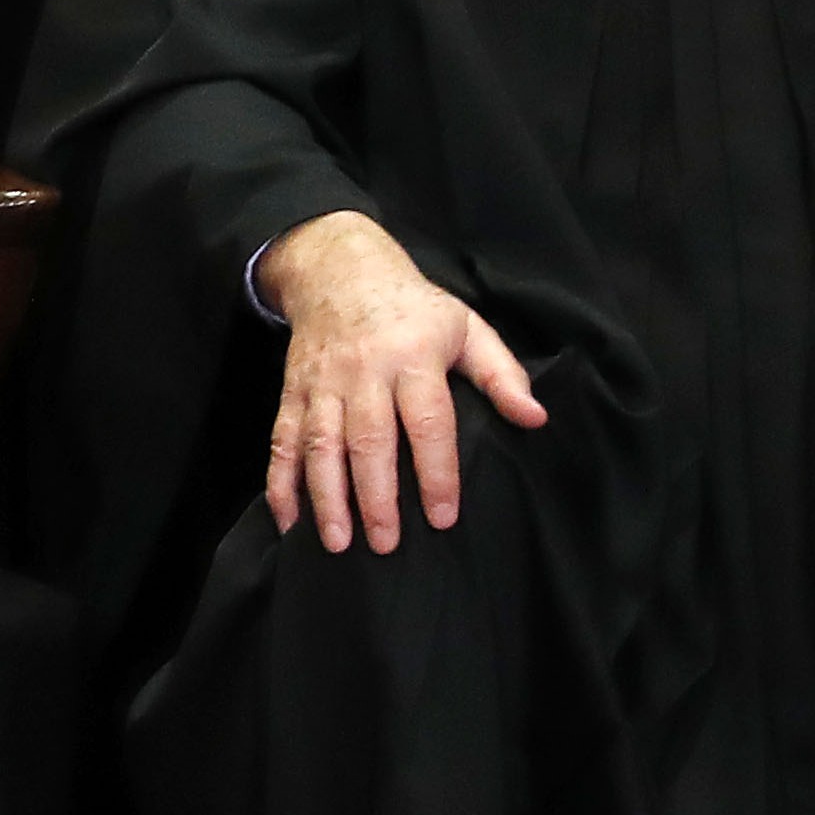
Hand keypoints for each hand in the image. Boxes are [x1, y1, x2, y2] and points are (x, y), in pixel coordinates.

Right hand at [257, 210, 542, 552]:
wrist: (337, 269)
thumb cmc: (413, 308)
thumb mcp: (467, 328)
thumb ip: (502, 375)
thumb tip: (534, 419)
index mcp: (413, 357)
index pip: (427, 422)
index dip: (436, 472)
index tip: (443, 517)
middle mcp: (364, 372)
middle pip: (368, 440)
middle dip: (374, 497)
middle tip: (387, 544)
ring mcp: (322, 383)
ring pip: (321, 444)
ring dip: (326, 496)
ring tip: (338, 542)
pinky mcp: (292, 391)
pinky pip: (282, 439)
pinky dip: (280, 481)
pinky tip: (288, 519)